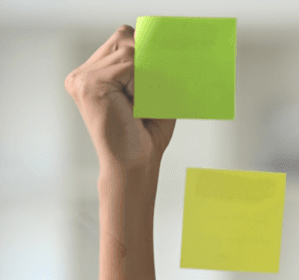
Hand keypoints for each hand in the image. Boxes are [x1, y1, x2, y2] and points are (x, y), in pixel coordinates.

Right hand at [64, 25, 175, 172]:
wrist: (135, 165)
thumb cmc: (146, 134)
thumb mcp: (152, 93)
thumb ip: (150, 65)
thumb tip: (158, 41)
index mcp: (91, 74)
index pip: (123, 38)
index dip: (144, 55)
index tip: (147, 88)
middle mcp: (82, 74)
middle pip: (125, 37)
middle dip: (145, 66)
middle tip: (140, 102)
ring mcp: (82, 78)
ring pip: (130, 51)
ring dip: (145, 80)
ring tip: (136, 107)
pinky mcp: (90, 84)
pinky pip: (130, 65)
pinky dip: (142, 86)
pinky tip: (133, 108)